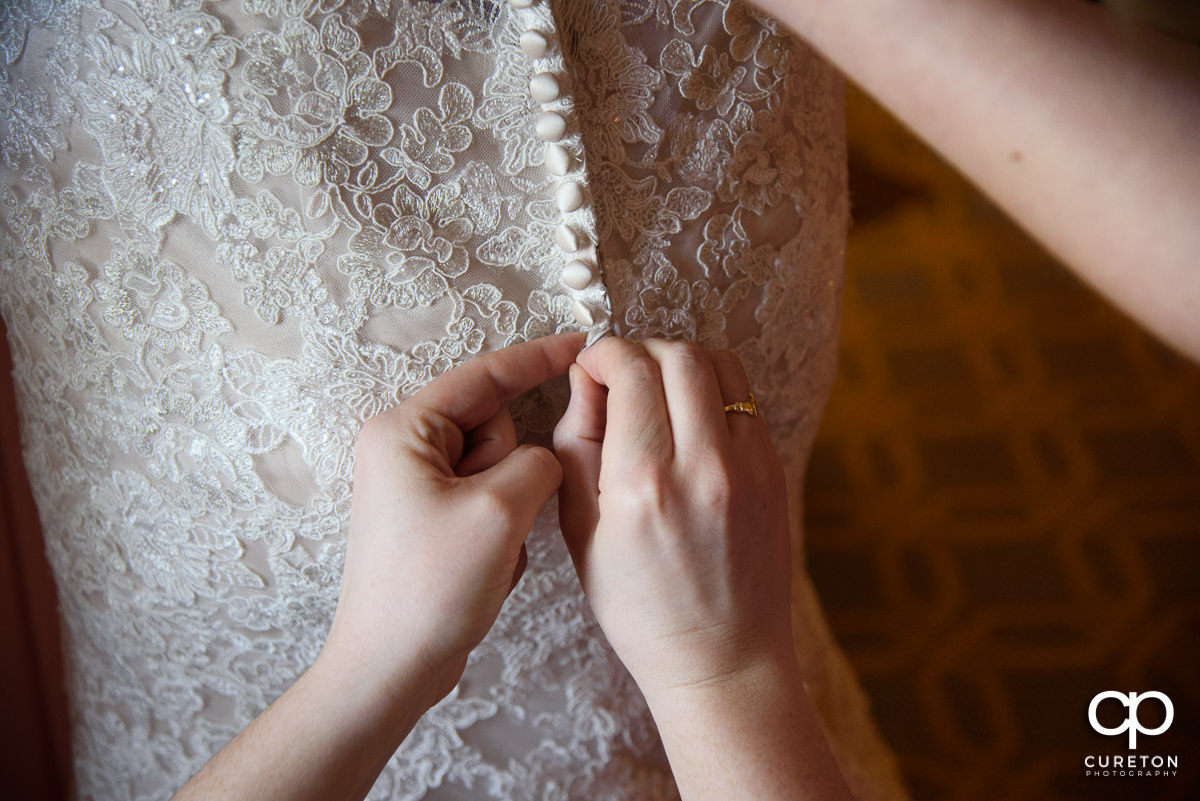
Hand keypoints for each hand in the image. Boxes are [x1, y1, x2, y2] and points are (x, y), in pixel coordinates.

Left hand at [325, 333, 585, 697]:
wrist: (391, 668)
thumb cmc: (429, 589)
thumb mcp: (500, 512)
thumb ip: (539, 462)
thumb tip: (545, 461)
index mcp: (404, 430)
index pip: (482, 375)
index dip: (536, 359)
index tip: (580, 344)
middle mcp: (402, 449)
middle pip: (492, 424)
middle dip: (511, 466)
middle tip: (495, 514)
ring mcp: (415, 486)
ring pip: (497, 466)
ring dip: (509, 505)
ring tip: (487, 548)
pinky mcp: (430, 519)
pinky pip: (489, 500)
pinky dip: (500, 528)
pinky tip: (482, 565)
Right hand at [553, 337, 795, 695]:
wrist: (723, 659)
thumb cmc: (641, 610)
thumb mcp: (580, 534)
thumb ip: (576, 446)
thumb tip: (586, 382)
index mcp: (643, 485)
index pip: (630, 370)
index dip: (602, 354)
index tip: (590, 369)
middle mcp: (702, 467)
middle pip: (678, 355)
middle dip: (639, 351)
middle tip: (620, 378)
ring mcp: (748, 466)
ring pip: (720, 364)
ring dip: (681, 361)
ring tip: (657, 391)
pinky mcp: (774, 470)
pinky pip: (745, 398)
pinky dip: (713, 389)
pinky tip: (690, 418)